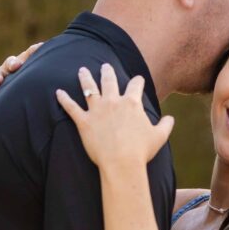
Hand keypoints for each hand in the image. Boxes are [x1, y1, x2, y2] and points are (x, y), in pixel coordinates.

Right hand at [0, 42, 43, 97]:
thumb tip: (47, 49)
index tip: (37, 49)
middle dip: (12, 64)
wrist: (19, 93)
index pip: (28, 54)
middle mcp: (11, 67)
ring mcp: (0, 76)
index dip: (31, 52)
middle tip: (15, 66)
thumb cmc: (36, 81)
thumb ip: (46, 63)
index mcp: (25, 62)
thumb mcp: (43, 73)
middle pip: (9, 63)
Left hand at [55, 63, 173, 169]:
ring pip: (89, 88)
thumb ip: (165, 125)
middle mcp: (113, 102)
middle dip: (108, 71)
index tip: (138, 79)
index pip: (135, 85)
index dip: (138, 81)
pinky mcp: (83, 122)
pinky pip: (71, 107)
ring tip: (82, 70)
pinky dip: (63, 99)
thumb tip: (171, 119)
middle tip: (105, 65)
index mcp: (132, 103)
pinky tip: (57, 92)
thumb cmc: (142, 151)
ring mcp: (97, 110)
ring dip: (85, 78)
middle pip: (109, 81)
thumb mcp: (160, 137)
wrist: (122, 163)